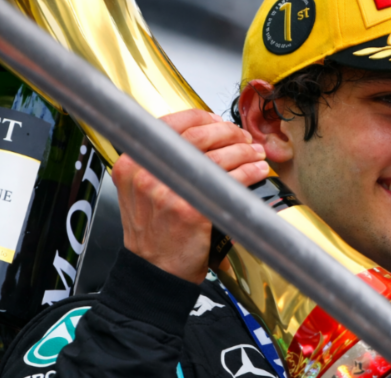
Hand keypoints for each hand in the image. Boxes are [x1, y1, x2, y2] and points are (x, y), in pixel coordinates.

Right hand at [111, 109, 268, 283]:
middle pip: (200, 134)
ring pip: (219, 155)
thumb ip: (162, 160)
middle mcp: (146, 173)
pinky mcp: (190, 210)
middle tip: (245, 139)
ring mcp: (167, 191)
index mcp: (132, 162)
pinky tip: (257, 172)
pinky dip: (249, 172)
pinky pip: (228, 181)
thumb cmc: (154, 231)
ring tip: (257, 155)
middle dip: (231, 132)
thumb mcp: (142, 189)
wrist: (154, 271)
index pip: (174, 122)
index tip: (222, 124)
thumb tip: (205, 133)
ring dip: (246, 151)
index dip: (205, 118)